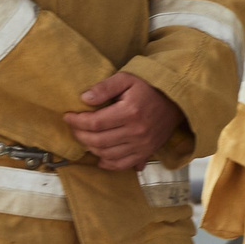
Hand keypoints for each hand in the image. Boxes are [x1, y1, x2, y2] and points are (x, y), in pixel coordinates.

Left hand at [65, 67, 185, 172]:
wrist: (176, 101)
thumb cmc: (149, 87)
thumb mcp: (126, 78)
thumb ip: (104, 87)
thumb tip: (84, 98)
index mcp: (130, 112)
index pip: (95, 123)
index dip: (77, 121)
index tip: (68, 116)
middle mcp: (136, 132)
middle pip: (99, 141)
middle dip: (80, 135)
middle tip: (73, 127)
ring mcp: (142, 145)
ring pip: (108, 155)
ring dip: (91, 149)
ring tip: (84, 138)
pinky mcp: (146, 152)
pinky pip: (123, 165)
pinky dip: (108, 164)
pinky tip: (99, 157)